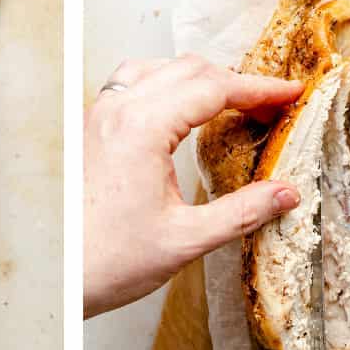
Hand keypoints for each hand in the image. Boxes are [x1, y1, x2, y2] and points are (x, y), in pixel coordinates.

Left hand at [83, 54, 301, 316]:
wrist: (59, 279)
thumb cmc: (107, 262)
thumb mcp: (186, 239)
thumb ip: (242, 212)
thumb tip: (287, 194)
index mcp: (142, 128)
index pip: (214, 88)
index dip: (259, 89)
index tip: (290, 95)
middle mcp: (117, 111)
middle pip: (189, 69)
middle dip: (235, 82)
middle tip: (268, 107)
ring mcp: (98, 117)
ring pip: (159, 69)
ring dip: (199, 78)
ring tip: (230, 103)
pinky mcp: (90, 130)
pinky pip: (131, 85)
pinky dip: (165, 86)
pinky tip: (180, 110)